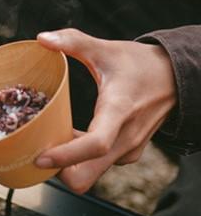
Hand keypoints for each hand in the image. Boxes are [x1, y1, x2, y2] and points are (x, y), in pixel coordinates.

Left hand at [35, 29, 176, 192]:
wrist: (178, 77)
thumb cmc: (142, 64)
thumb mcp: (107, 50)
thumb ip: (74, 41)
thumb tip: (42, 39)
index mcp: (119, 111)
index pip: (95, 145)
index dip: (65, 157)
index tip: (41, 157)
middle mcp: (125, 137)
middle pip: (87, 176)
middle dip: (59, 172)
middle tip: (37, 152)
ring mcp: (128, 149)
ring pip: (90, 173)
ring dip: (67, 165)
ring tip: (50, 141)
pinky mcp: (127, 153)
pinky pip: (97, 166)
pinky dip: (79, 160)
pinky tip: (69, 137)